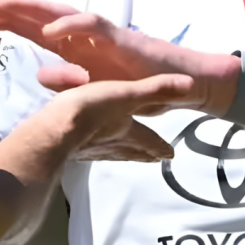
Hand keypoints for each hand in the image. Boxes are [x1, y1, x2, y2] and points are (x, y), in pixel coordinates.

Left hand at [0, 0, 240, 114]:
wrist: (185, 84)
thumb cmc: (141, 87)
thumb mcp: (98, 91)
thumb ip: (69, 84)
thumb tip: (37, 77)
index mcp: (78, 49)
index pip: (38, 32)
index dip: (11, 25)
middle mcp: (87, 37)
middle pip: (44, 18)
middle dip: (13, 10)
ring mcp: (105, 36)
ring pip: (64, 15)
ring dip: (35, 10)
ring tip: (7, 6)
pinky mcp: (124, 39)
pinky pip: (95, 28)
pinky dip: (73, 26)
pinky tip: (51, 29)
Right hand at [22, 74, 198, 162]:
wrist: (52, 131)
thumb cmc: (90, 110)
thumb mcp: (126, 94)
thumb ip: (155, 89)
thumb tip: (191, 84)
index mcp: (127, 130)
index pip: (150, 139)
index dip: (161, 146)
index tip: (172, 156)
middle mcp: (112, 143)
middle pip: (133, 150)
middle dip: (144, 154)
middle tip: (155, 160)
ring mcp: (91, 148)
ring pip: (112, 152)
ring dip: (123, 154)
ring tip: (129, 156)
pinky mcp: (72, 149)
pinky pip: (90, 150)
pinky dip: (96, 150)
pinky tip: (90, 149)